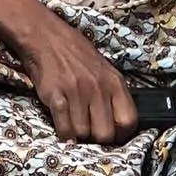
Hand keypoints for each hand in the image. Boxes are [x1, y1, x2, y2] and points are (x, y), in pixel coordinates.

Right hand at [16, 13, 138, 145]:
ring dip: (77, 135)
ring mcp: (77, 92)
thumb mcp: (104, 70)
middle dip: (97, 139)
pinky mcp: (56, 95)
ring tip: (74, 124)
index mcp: (114, 82)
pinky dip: (64, 134)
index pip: (129, 121)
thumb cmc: (76, 55)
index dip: (121, 134)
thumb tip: (118, 125)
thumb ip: (113, 95)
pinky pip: (64, 128)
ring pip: (83, 134)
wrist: (46, 37)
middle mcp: (98, 88)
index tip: (113, 135)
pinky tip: (63, 128)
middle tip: (90, 133)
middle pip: (105, 134)